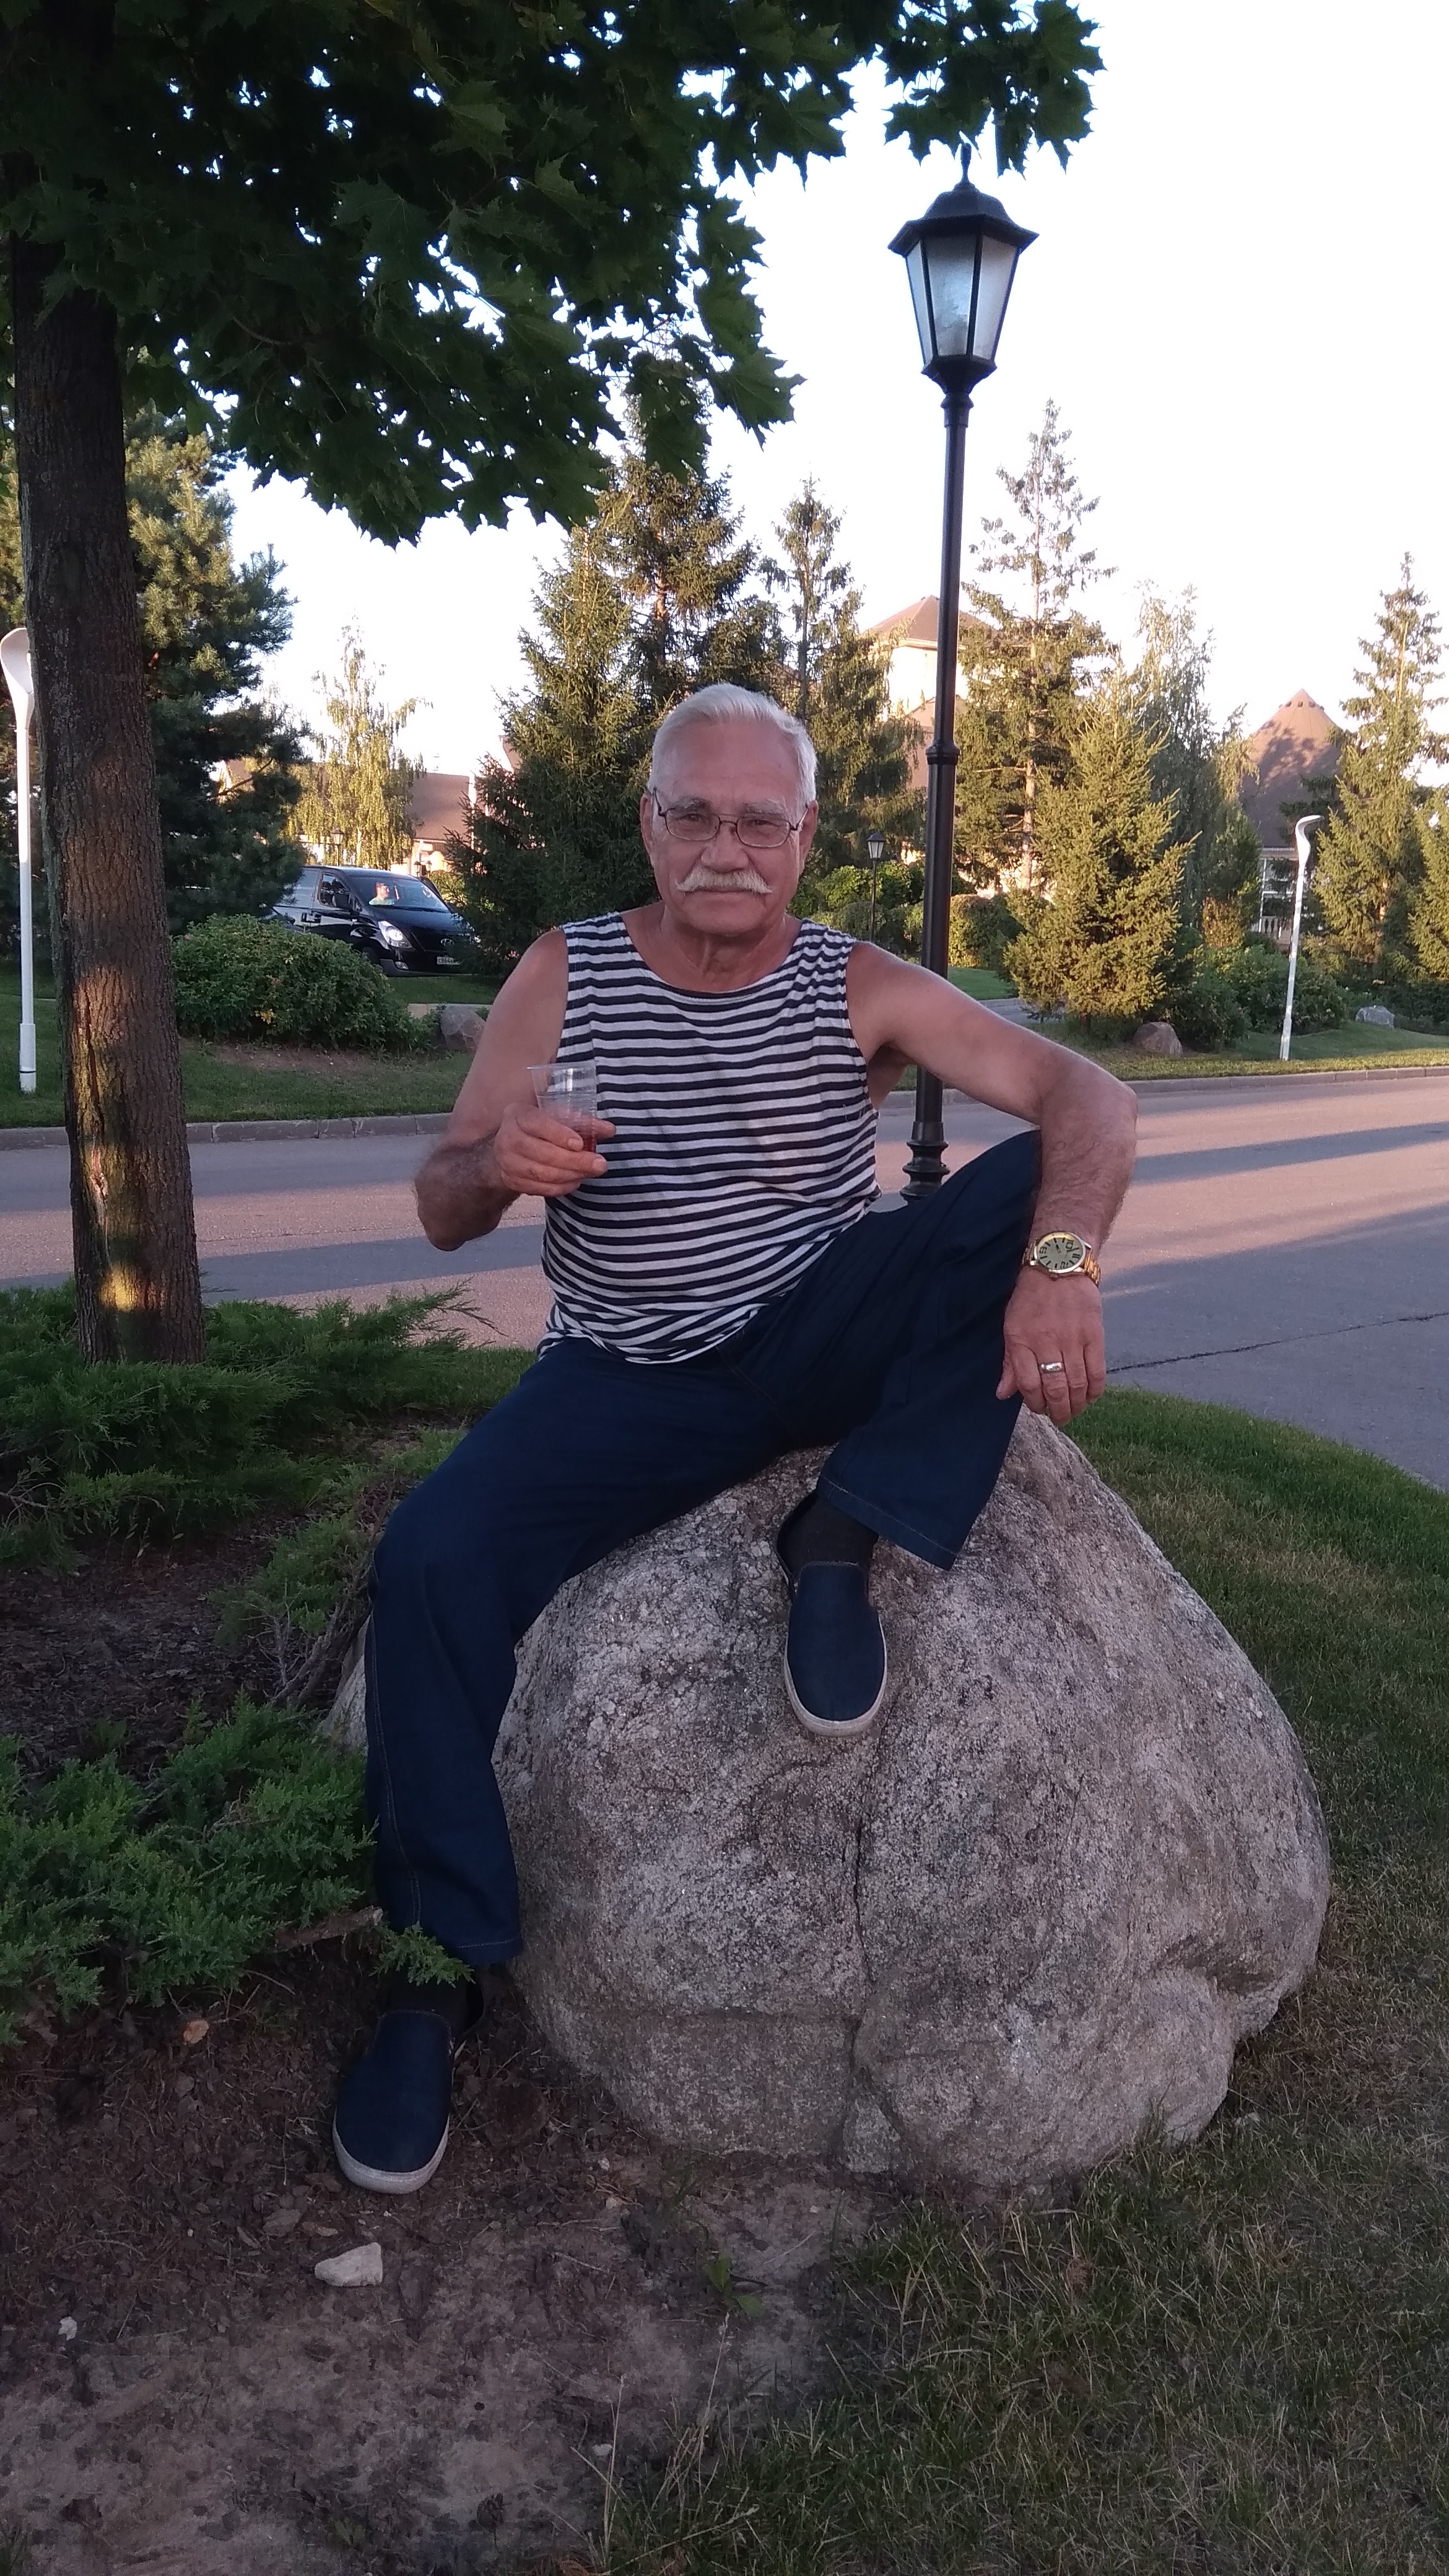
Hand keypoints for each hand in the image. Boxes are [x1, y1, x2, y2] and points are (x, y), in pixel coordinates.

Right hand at [491, 1104, 614, 1198]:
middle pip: (542, 1153)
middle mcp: (508, 1138)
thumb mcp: (557, 1116)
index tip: (580, 1144)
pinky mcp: (511, 1181)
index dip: (559, 1134)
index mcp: (518, 1115)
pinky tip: (576, 1180)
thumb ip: (583, 1122)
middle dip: (574, 1161)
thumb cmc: (539, 1127)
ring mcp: (507, 1162)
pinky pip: (540, 1189)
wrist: (510, 1145)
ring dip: (571, 1175)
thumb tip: (609, 1130)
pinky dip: (561, 1187)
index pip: (537, 1124)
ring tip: (591, 1172)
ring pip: (542, 1173)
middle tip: (599, 1164)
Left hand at [996, 1269, 1105, 1423]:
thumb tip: (1003, 1394)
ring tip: (1073, 1411)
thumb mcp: (1011, 1326)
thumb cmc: (1030, 1298)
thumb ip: (1009, 1362)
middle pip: (1055, 1388)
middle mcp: (1047, 1341)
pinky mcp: (1094, 1335)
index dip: (1035, 1403)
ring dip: (1075, 1404)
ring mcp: (1073, 1339)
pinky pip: (1097, 1371)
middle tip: (1059, 1418)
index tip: (1038, 1408)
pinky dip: (1094, 1390)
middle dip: (1057, 1411)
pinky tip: (1090, 1397)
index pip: (1029, 1384)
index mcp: (1022, 1340)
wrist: (1059, 1266)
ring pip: (1076, 1384)